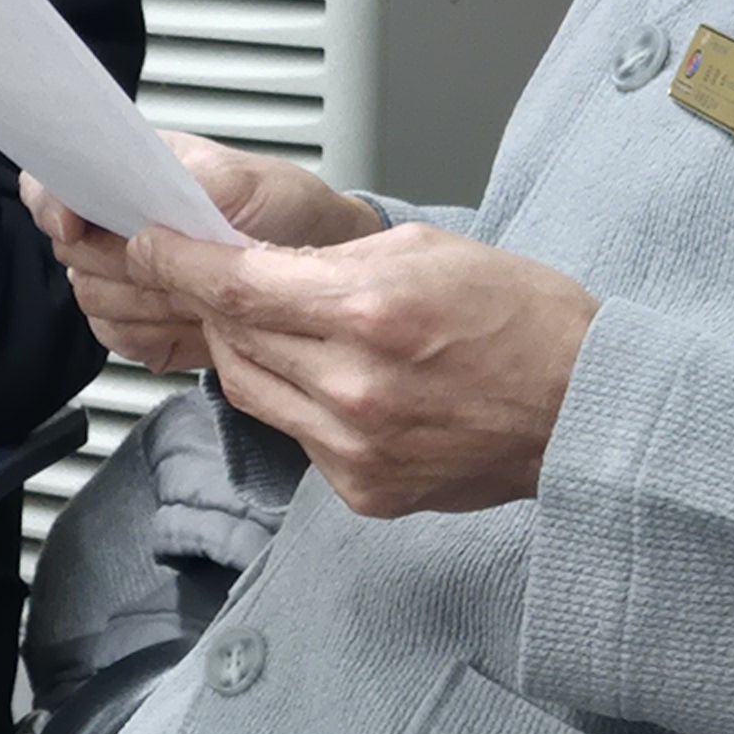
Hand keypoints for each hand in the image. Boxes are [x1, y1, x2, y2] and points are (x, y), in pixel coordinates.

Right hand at [25, 131, 382, 372]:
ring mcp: (126, 276)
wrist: (326, 267)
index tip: (77, 224)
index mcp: (127, 172)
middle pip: (72, 255)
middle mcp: (117, 223)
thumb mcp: (244, 181)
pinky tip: (199, 321)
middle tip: (185, 260)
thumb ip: (184, 182)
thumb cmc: (290, 212)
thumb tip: (136, 197)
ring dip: (152, 304)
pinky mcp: (141, 323)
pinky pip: (121, 340)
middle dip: (129, 265)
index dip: (51, 204)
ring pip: (95, 303)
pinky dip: (160, 336)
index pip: (49, 182)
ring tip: (204, 292)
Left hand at [125, 218, 598, 519]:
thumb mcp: (422, 252)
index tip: (147, 244)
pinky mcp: (362, 489)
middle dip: (217, 302)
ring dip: (250, 351)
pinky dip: (296, 400)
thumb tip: (251, 263)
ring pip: (248, 388)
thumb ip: (326, 262)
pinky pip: (293, 433)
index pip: (230, 286)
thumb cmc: (521, 320)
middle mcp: (352, 388)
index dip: (175, 261)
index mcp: (366, 313)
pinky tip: (336, 381)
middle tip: (220, 277)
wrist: (586, 408)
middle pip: (232, 337)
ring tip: (287, 327)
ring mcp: (354, 448)